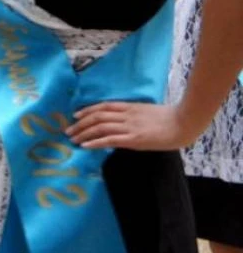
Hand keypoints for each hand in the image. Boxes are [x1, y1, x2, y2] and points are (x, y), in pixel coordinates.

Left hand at [67, 101, 194, 150]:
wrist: (184, 122)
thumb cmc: (170, 118)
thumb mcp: (148, 112)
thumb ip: (134, 115)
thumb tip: (122, 121)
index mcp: (130, 107)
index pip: (103, 107)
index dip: (87, 110)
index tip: (76, 115)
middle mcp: (126, 115)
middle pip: (97, 116)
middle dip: (80, 124)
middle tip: (68, 131)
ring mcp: (129, 127)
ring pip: (100, 127)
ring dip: (83, 133)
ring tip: (72, 139)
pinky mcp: (134, 139)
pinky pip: (110, 140)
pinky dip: (95, 142)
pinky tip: (85, 146)